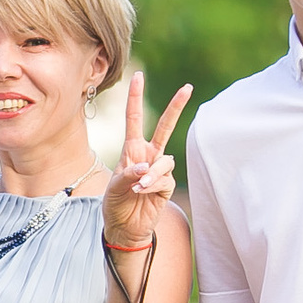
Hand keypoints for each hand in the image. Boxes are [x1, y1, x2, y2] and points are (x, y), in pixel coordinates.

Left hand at [101, 71, 191, 248]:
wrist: (124, 226)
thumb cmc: (116, 203)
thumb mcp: (114, 187)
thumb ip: (128, 174)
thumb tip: (148, 167)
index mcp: (132, 149)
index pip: (135, 119)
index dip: (136, 98)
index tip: (138, 76)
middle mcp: (148, 155)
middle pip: (164, 127)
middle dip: (176, 107)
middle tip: (187, 87)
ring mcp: (160, 169)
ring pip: (164, 161)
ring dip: (150, 175)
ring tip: (137, 188)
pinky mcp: (167, 185)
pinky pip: (164, 179)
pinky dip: (152, 186)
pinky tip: (143, 194)